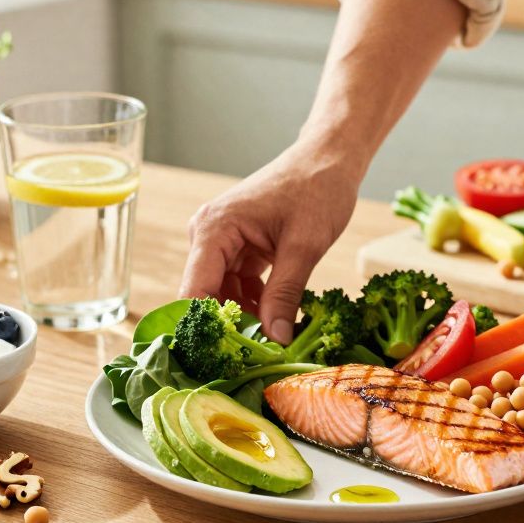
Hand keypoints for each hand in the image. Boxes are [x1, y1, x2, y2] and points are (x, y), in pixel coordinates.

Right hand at [179, 141, 362, 343]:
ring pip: (222, 295)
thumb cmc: (317, 190)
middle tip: (256, 359)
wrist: (329, 159)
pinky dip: (254, 304)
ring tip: (272, 343)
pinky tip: (276, 321)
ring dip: (244, 319)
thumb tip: (275, 340)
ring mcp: (221, 241)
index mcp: (214, 229)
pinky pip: (237, 285)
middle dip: (228, 328)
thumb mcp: (305, 247)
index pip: (194, 292)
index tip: (225, 362)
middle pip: (205, 296)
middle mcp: (207, 234)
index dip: (206, 330)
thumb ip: (286, 294)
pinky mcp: (237, 247)